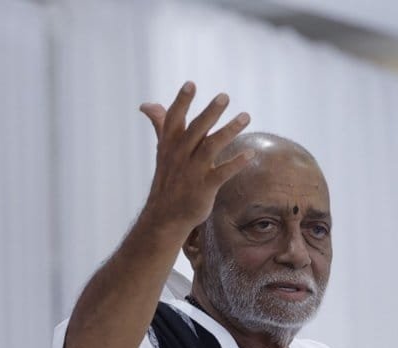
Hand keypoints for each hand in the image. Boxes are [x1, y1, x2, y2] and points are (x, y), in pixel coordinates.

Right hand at [137, 82, 253, 231]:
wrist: (166, 214)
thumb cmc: (169, 178)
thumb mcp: (163, 150)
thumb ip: (160, 125)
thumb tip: (146, 104)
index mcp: (170, 144)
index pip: (173, 118)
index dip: (181, 101)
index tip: (191, 84)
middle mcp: (180, 155)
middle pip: (196, 129)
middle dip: (210, 112)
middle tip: (224, 96)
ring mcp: (192, 171)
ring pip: (211, 147)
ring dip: (229, 130)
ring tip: (246, 116)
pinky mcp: (204, 187)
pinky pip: (222, 173)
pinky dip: (236, 163)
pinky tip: (251, 154)